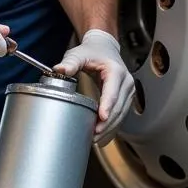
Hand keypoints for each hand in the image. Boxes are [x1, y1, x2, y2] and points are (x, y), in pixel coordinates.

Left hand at [53, 29, 134, 143]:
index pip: (112, 92)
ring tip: (96, 139)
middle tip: (94, 135)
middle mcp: (126, 82)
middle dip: (107, 123)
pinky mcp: (126, 98)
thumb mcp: (79, 54)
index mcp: (116, 71)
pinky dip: (113, 127)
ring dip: (110, 128)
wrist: (104, 48)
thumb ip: (70, 62)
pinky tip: (104, 136)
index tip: (101, 119)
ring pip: (121, 114)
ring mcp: (128, 91)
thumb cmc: (92, 51)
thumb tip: (59, 70)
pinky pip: (121, 115)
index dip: (107, 107)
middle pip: (118, 108)